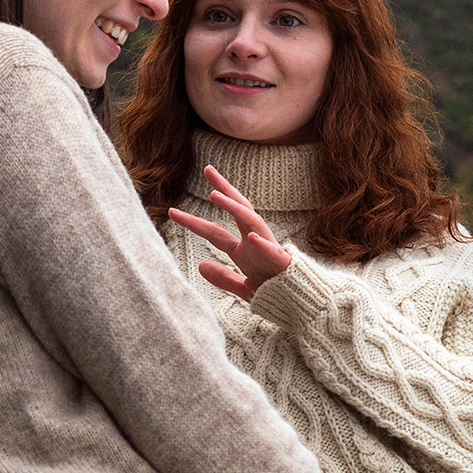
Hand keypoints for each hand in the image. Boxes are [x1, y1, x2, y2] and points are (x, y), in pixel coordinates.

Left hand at [165, 166, 292, 300]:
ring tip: (214, 195)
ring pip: (251, 221)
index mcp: (243, 248)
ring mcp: (268, 249)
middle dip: (223, 189)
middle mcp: (254, 241)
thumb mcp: (243, 286)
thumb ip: (223, 277)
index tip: (171, 212)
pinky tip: (251, 236)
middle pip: (237, 209)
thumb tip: (201, 266)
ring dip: (234, 207)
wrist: (301, 303)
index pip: (214, 231)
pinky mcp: (282, 262)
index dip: (193, 222)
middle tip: (208, 169)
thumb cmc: (275, 292)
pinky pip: (271, 250)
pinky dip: (261, 243)